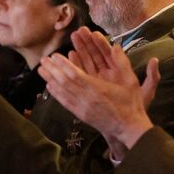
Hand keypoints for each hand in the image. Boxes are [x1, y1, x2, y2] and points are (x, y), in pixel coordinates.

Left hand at [38, 34, 158, 149]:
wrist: (128, 128)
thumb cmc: (131, 103)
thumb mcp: (131, 81)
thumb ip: (123, 63)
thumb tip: (115, 45)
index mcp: (98, 89)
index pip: (76, 74)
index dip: (63, 65)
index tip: (55, 56)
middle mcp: (87, 98)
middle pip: (65, 82)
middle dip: (53, 70)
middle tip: (43, 60)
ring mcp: (82, 108)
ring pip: (62, 92)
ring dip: (51, 80)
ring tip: (41, 71)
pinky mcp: (81, 115)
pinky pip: (65, 103)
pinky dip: (56, 94)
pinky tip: (49, 87)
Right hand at [67, 27, 158, 107]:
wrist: (126, 126)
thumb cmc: (137, 108)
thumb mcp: (147, 92)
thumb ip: (152, 76)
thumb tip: (155, 60)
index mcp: (120, 72)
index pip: (109, 54)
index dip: (102, 43)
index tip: (94, 33)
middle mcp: (107, 74)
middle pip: (96, 55)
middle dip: (87, 43)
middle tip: (79, 31)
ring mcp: (98, 81)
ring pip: (87, 63)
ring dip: (80, 50)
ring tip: (73, 38)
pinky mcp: (90, 88)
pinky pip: (81, 75)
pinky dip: (76, 65)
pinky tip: (70, 55)